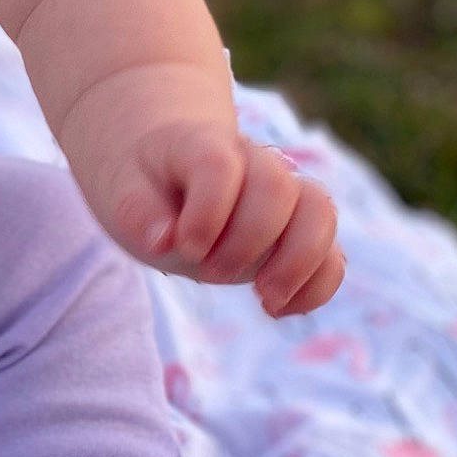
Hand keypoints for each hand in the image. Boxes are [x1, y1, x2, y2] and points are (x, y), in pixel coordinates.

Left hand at [103, 122, 343, 317]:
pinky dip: (318, 287)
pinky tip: (279, 310)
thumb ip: (136, 212)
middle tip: (208, 273)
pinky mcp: (299, 234)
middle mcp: (254, 163)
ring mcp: (285, 196)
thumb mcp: (123, 192)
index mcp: (205, 146)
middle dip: (247, 242)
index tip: (183, 246)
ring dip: (298, 263)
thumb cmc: (145, 185)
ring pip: (321, 212)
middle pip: (278, 188)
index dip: (207, 212)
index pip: (220, 167)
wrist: (169, 175)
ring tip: (265, 299)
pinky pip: (332, 255)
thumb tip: (163, 241)